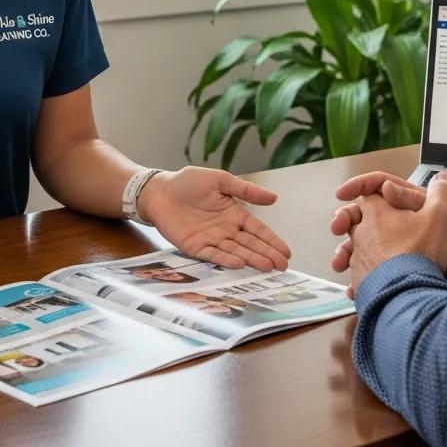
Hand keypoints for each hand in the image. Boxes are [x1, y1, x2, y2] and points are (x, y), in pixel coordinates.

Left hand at [138, 167, 291, 271]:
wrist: (159, 190)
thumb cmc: (188, 182)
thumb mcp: (220, 180)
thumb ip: (245, 190)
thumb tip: (274, 197)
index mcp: (234, 213)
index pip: (258, 230)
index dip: (272, 241)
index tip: (287, 252)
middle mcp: (225, 229)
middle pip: (250, 244)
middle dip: (267, 254)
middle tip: (283, 266)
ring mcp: (211, 239)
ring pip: (235, 252)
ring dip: (251, 259)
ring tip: (267, 267)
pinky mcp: (195, 247)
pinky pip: (213, 255)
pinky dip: (226, 259)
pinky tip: (239, 263)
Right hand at [330, 172, 446, 289]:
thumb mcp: (444, 213)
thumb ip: (414, 200)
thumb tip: (386, 187)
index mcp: (407, 204)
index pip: (375, 187)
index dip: (357, 187)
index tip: (341, 194)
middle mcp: (399, 223)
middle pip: (362, 216)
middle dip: (344, 221)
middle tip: (336, 230)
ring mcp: (398, 247)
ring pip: (361, 246)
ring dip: (346, 252)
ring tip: (340, 264)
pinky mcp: (399, 271)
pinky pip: (371, 273)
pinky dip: (359, 279)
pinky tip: (354, 287)